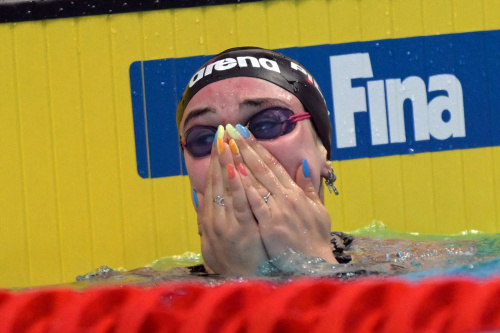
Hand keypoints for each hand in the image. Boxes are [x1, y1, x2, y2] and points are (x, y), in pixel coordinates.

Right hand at [195, 134, 267, 274]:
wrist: (240, 284)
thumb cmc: (232, 262)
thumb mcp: (212, 240)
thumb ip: (205, 217)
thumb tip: (198, 195)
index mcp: (210, 217)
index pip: (212, 182)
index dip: (214, 159)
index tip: (218, 140)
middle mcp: (214, 217)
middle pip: (216, 180)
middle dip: (219, 154)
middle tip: (222, 131)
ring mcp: (225, 223)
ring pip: (224, 188)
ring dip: (225, 163)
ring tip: (227, 141)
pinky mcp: (239, 231)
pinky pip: (238, 204)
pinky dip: (236, 185)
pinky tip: (236, 169)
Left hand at [229, 125, 337, 265]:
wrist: (313, 265)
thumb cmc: (314, 240)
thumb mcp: (317, 211)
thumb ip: (308, 188)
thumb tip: (303, 166)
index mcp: (295, 192)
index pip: (273, 164)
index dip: (259, 147)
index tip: (245, 132)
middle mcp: (286, 197)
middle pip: (262, 167)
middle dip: (246, 146)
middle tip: (232, 129)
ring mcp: (278, 210)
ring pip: (257, 180)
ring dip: (242, 160)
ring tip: (228, 143)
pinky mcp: (270, 224)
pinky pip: (254, 202)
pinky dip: (244, 187)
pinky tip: (234, 173)